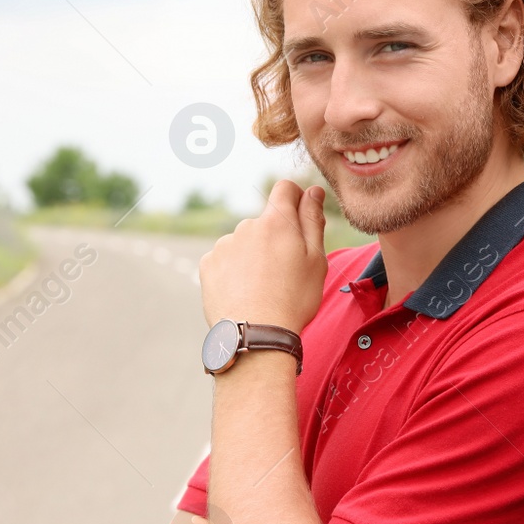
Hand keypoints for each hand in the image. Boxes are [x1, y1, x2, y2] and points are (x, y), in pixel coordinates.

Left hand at [199, 180, 326, 331]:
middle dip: (275, 238)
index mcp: (276, 222)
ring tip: (262, 288)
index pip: (285, 189)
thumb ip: (312, 220)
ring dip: (254, 256)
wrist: (255, 334)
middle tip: (285, 272)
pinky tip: (244, 292)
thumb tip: (313, 191)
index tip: (300, 218)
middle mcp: (246, 226)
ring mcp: (224, 245)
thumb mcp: (315, 260)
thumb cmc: (294, 299)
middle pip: (265, 222)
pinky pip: (226, 259)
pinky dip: (235, 270)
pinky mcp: (208, 264)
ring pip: (245, 242)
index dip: (296, 198)